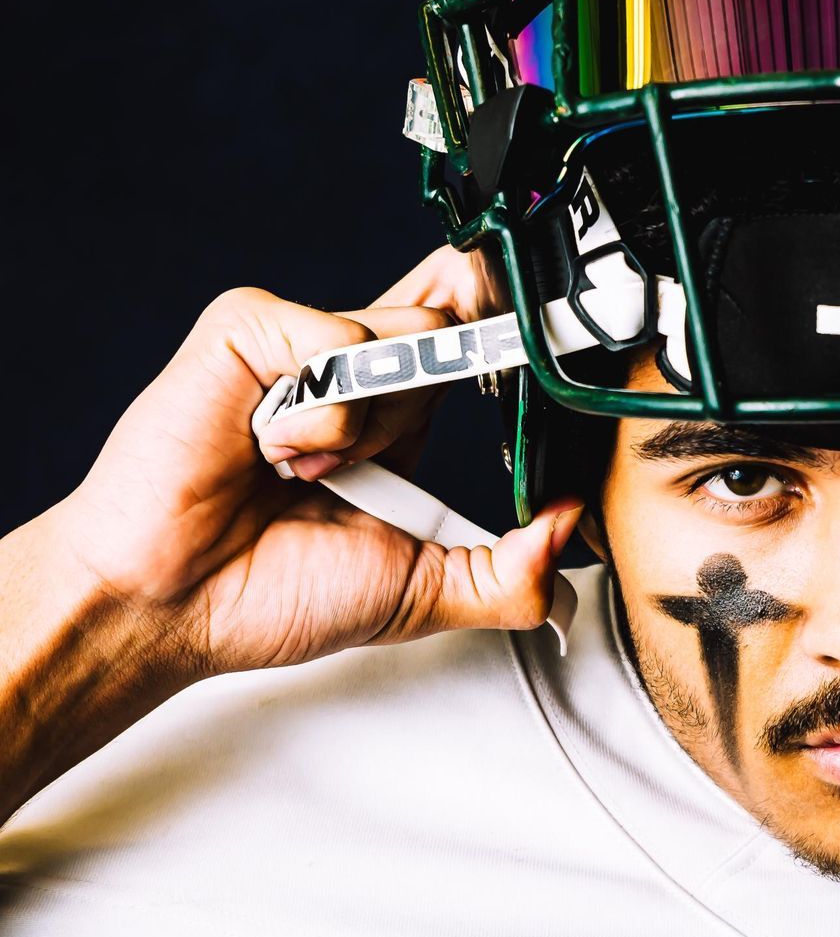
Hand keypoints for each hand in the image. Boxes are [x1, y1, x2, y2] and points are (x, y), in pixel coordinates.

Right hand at [46, 245, 581, 685]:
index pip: (470, 352)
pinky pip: (330, 334)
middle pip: (445, 330)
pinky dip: (318, 405)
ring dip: (370, 417)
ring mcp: (297, 347)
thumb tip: (570, 527)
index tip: (538, 351)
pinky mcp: (246, 331)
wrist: (171, 606)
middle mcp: (348, 377)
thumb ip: (508, 571)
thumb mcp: (422, 591)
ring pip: (397, 334)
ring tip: (307, 472)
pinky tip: (271, 449)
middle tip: (367, 468)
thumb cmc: (269, 594)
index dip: (505, 349)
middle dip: (430, 396)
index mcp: (392, 422)